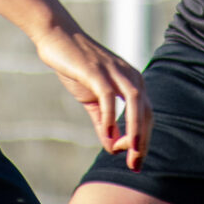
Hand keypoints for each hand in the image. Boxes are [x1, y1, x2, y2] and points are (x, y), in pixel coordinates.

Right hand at [30, 21, 151, 169]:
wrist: (57, 38)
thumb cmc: (76, 67)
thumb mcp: (93, 99)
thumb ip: (103, 122)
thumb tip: (112, 147)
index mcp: (132, 81)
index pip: (146, 115)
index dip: (144, 140)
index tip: (133, 161)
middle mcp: (129, 75)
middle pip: (146, 111)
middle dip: (143, 140)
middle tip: (135, 165)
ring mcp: (114, 71)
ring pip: (135, 103)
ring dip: (135, 130)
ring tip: (130, 152)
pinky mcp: (97, 71)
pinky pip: (110, 96)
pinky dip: (111, 117)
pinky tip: (108, 135)